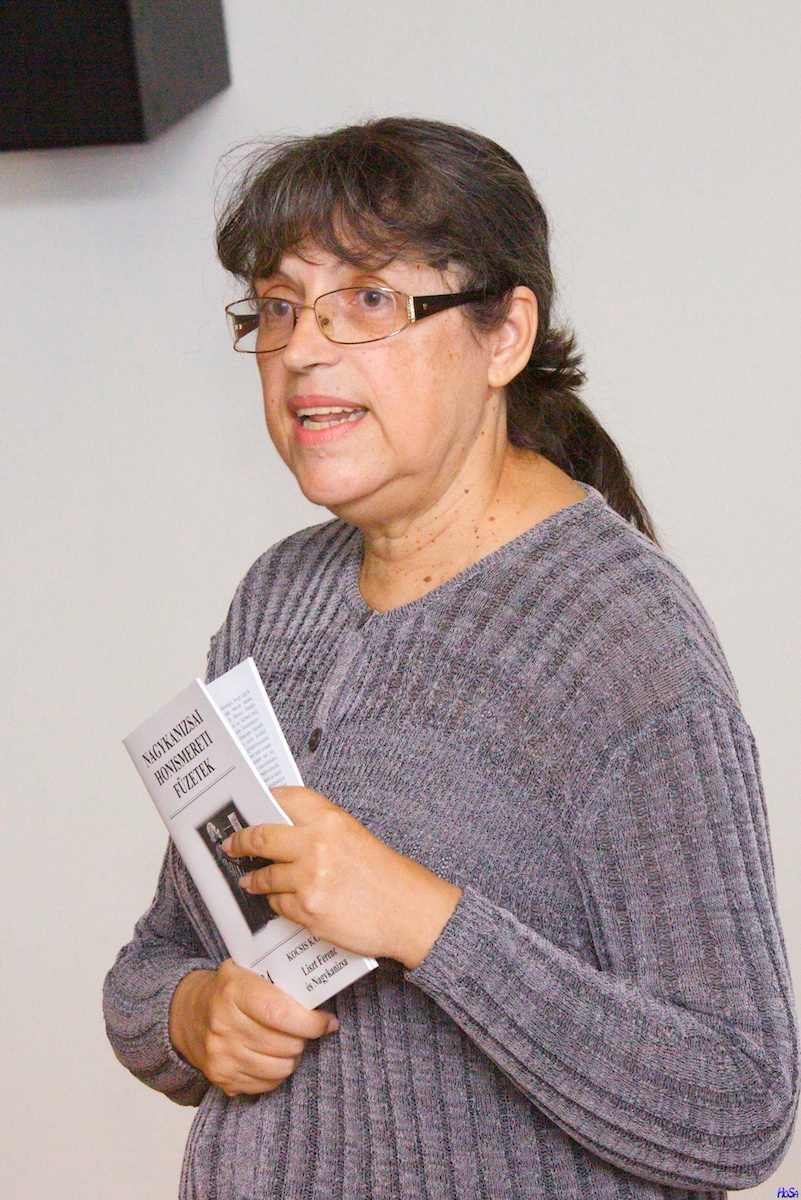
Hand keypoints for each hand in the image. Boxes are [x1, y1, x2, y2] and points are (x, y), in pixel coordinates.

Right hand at [168, 959, 337, 1095]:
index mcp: (233, 991)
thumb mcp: (249, 971)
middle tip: (304, 1028)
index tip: (327, 1022)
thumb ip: (282, 982)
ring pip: (281, 1068)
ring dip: (292, 1056)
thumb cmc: (228, 990)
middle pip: (285, 1044)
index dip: (310, 1022)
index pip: (280, 1013)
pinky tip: (271, 1055)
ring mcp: (222, 1056)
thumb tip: (322, 1002)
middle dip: (304, 1038)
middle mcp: (224, 1025)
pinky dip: (276, 1072)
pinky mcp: (222, 1078)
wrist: (187, 1014)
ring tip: (288, 1040)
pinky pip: (267, 1084)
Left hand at [223, 786, 461, 968]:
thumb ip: (318, 828)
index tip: (247, 809)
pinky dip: (276, 903)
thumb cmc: (384, 874)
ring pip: (264, 877)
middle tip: (231, 845)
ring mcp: (310, 878)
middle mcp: (316, 844)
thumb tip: (280, 826)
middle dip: (239, 842)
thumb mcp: (352, 835)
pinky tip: (281, 901)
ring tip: (251, 880)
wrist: (408, 911)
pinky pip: (277, 904)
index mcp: (330, 819)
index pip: (283, 798)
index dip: (260, 801)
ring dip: (254, 880)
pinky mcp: (308, 910)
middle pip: (260, 837)